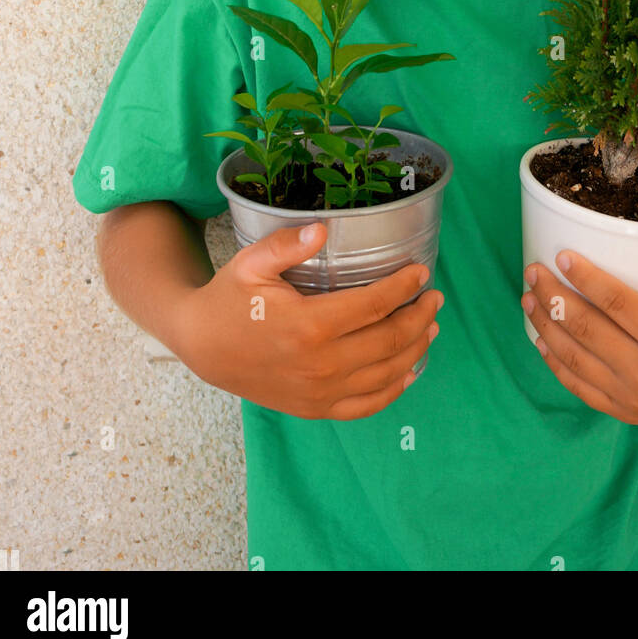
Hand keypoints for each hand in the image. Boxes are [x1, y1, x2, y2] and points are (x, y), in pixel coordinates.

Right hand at [178, 222, 442, 419]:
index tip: (422, 272)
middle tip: (434, 297)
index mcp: (309, 326)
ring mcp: (320, 392)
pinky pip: (366, 405)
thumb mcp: (251, 263)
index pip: (374, 305)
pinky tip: (409, 371)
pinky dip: (394, 390)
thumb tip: (324, 230)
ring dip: (415, 349)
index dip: (404, 287)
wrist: (203, 347)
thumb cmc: (229, 299)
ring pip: (386, 374)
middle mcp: (321, 365)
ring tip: (430, 326)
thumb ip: (288, 244)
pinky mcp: (315, 409)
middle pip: (389, 340)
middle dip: (420, 317)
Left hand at [522, 226, 637, 424]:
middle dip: (553, 297)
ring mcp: (633, 397)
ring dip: (546, 326)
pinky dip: (555, 363)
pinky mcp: (624, 412)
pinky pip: (579, 387)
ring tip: (528, 297)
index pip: (617, 304)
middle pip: (587, 329)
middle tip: (534, 271)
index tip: (561, 256)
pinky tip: (540, 338)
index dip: (586, 279)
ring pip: (575, 358)